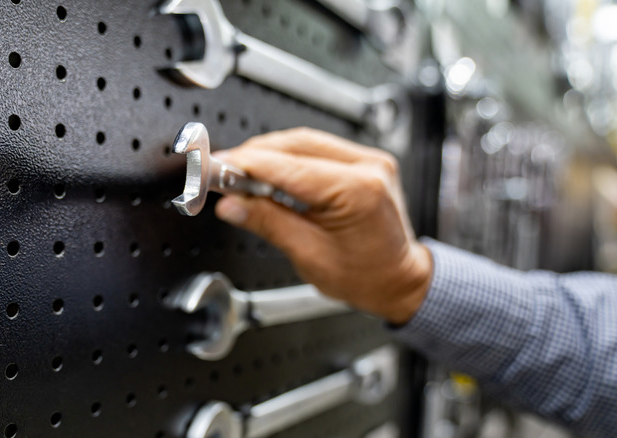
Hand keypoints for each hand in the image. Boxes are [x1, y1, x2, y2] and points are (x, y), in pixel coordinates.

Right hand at [214, 127, 431, 324]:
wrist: (399, 280)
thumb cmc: (366, 277)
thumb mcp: (309, 255)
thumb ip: (268, 223)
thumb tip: (231, 204)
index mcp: (357, 191)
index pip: (288, 168)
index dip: (246, 165)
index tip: (217, 168)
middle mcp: (367, 168)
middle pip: (295, 145)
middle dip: (254, 155)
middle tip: (222, 171)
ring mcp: (368, 161)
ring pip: (304, 141)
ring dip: (269, 154)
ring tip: (241, 174)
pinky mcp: (363, 162)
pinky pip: (318, 148)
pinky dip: (288, 157)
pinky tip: (270, 172)